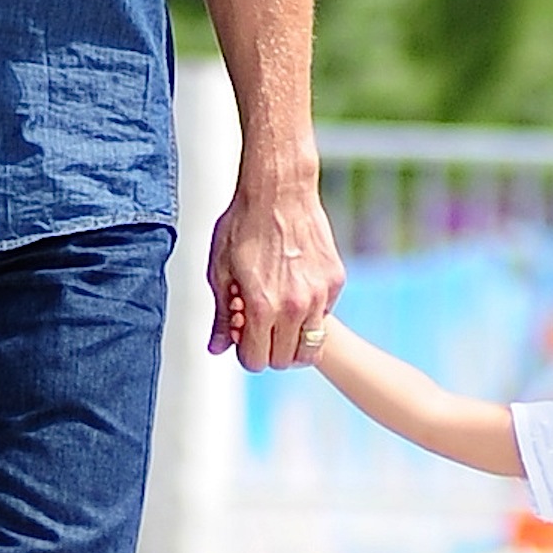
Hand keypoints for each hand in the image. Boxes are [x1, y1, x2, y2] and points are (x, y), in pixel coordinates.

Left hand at [209, 160, 345, 369]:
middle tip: (259, 326)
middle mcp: (295, 307)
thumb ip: (222, 314)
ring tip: (278, 317)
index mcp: (262, 306)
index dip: (245, 353)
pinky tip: (294, 288)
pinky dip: (309, 314)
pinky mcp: (335, 281)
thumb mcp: (220, 270)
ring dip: (292, 340)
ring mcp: (320, 295)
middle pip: (284, 361)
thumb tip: (218, 348)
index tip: (242, 335)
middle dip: (268, 350)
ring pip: (310, 346)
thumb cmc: (244, 225)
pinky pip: (323, 315)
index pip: (256, 361)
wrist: (280, 191)